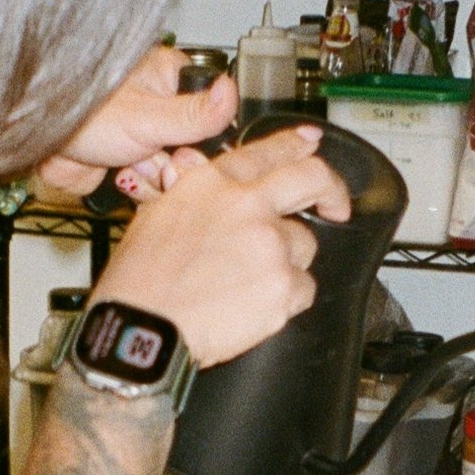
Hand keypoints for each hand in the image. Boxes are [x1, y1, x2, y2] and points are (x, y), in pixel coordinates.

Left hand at [34, 47, 237, 198]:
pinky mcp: (126, 161)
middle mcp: (159, 106)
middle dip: (170, 164)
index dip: (201, 143)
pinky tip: (119, 177)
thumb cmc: (78, 110)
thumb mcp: (148, 115)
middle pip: (192, 149)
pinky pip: (149, 185)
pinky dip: (137, 188)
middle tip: (147, 158)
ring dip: (151, 178)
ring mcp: (142, 135)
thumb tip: (233, 93)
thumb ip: (196, 113)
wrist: (31, 140)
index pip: (212, 117)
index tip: (183, 152)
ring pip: (171, 172)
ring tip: (124, 164)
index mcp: (170, 79)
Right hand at [93, 129, 349, 365]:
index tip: (311, 144)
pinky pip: (304, 288)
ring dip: (286, 261)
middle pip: (313, 179)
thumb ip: (189, 191)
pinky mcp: (284, 286)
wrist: (143, 329)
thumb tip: (200, 174)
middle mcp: (248, 205)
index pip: (269, 151)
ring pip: (304, 245)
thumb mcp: (154, 216)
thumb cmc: (139, 281)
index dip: (296, 145)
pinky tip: (253, 306)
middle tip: (335, 207)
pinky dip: (286, 298)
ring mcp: (271, 245)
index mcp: (214, 183)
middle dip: (331, 191)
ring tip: (247, 282)